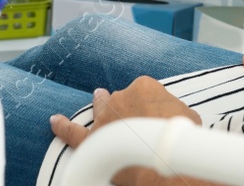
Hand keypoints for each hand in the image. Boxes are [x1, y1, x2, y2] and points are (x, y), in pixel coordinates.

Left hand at [50, 77, 208, 185]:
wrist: (161, 158)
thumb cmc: (178, 139)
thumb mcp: (189, 116)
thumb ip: (176, 111)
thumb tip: (174, 117)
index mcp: (145, 86)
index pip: (145, 90)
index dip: (151, 103)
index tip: (157, 115)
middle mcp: (121, 97)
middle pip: (122, 97)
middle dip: (126, 103)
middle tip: (132, 111)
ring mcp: (104, 118)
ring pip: (99, 107)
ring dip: (99, 102)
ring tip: (97, 96)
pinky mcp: (92, 140)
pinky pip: (71, 132)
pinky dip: (62, 127)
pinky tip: (54, 121)